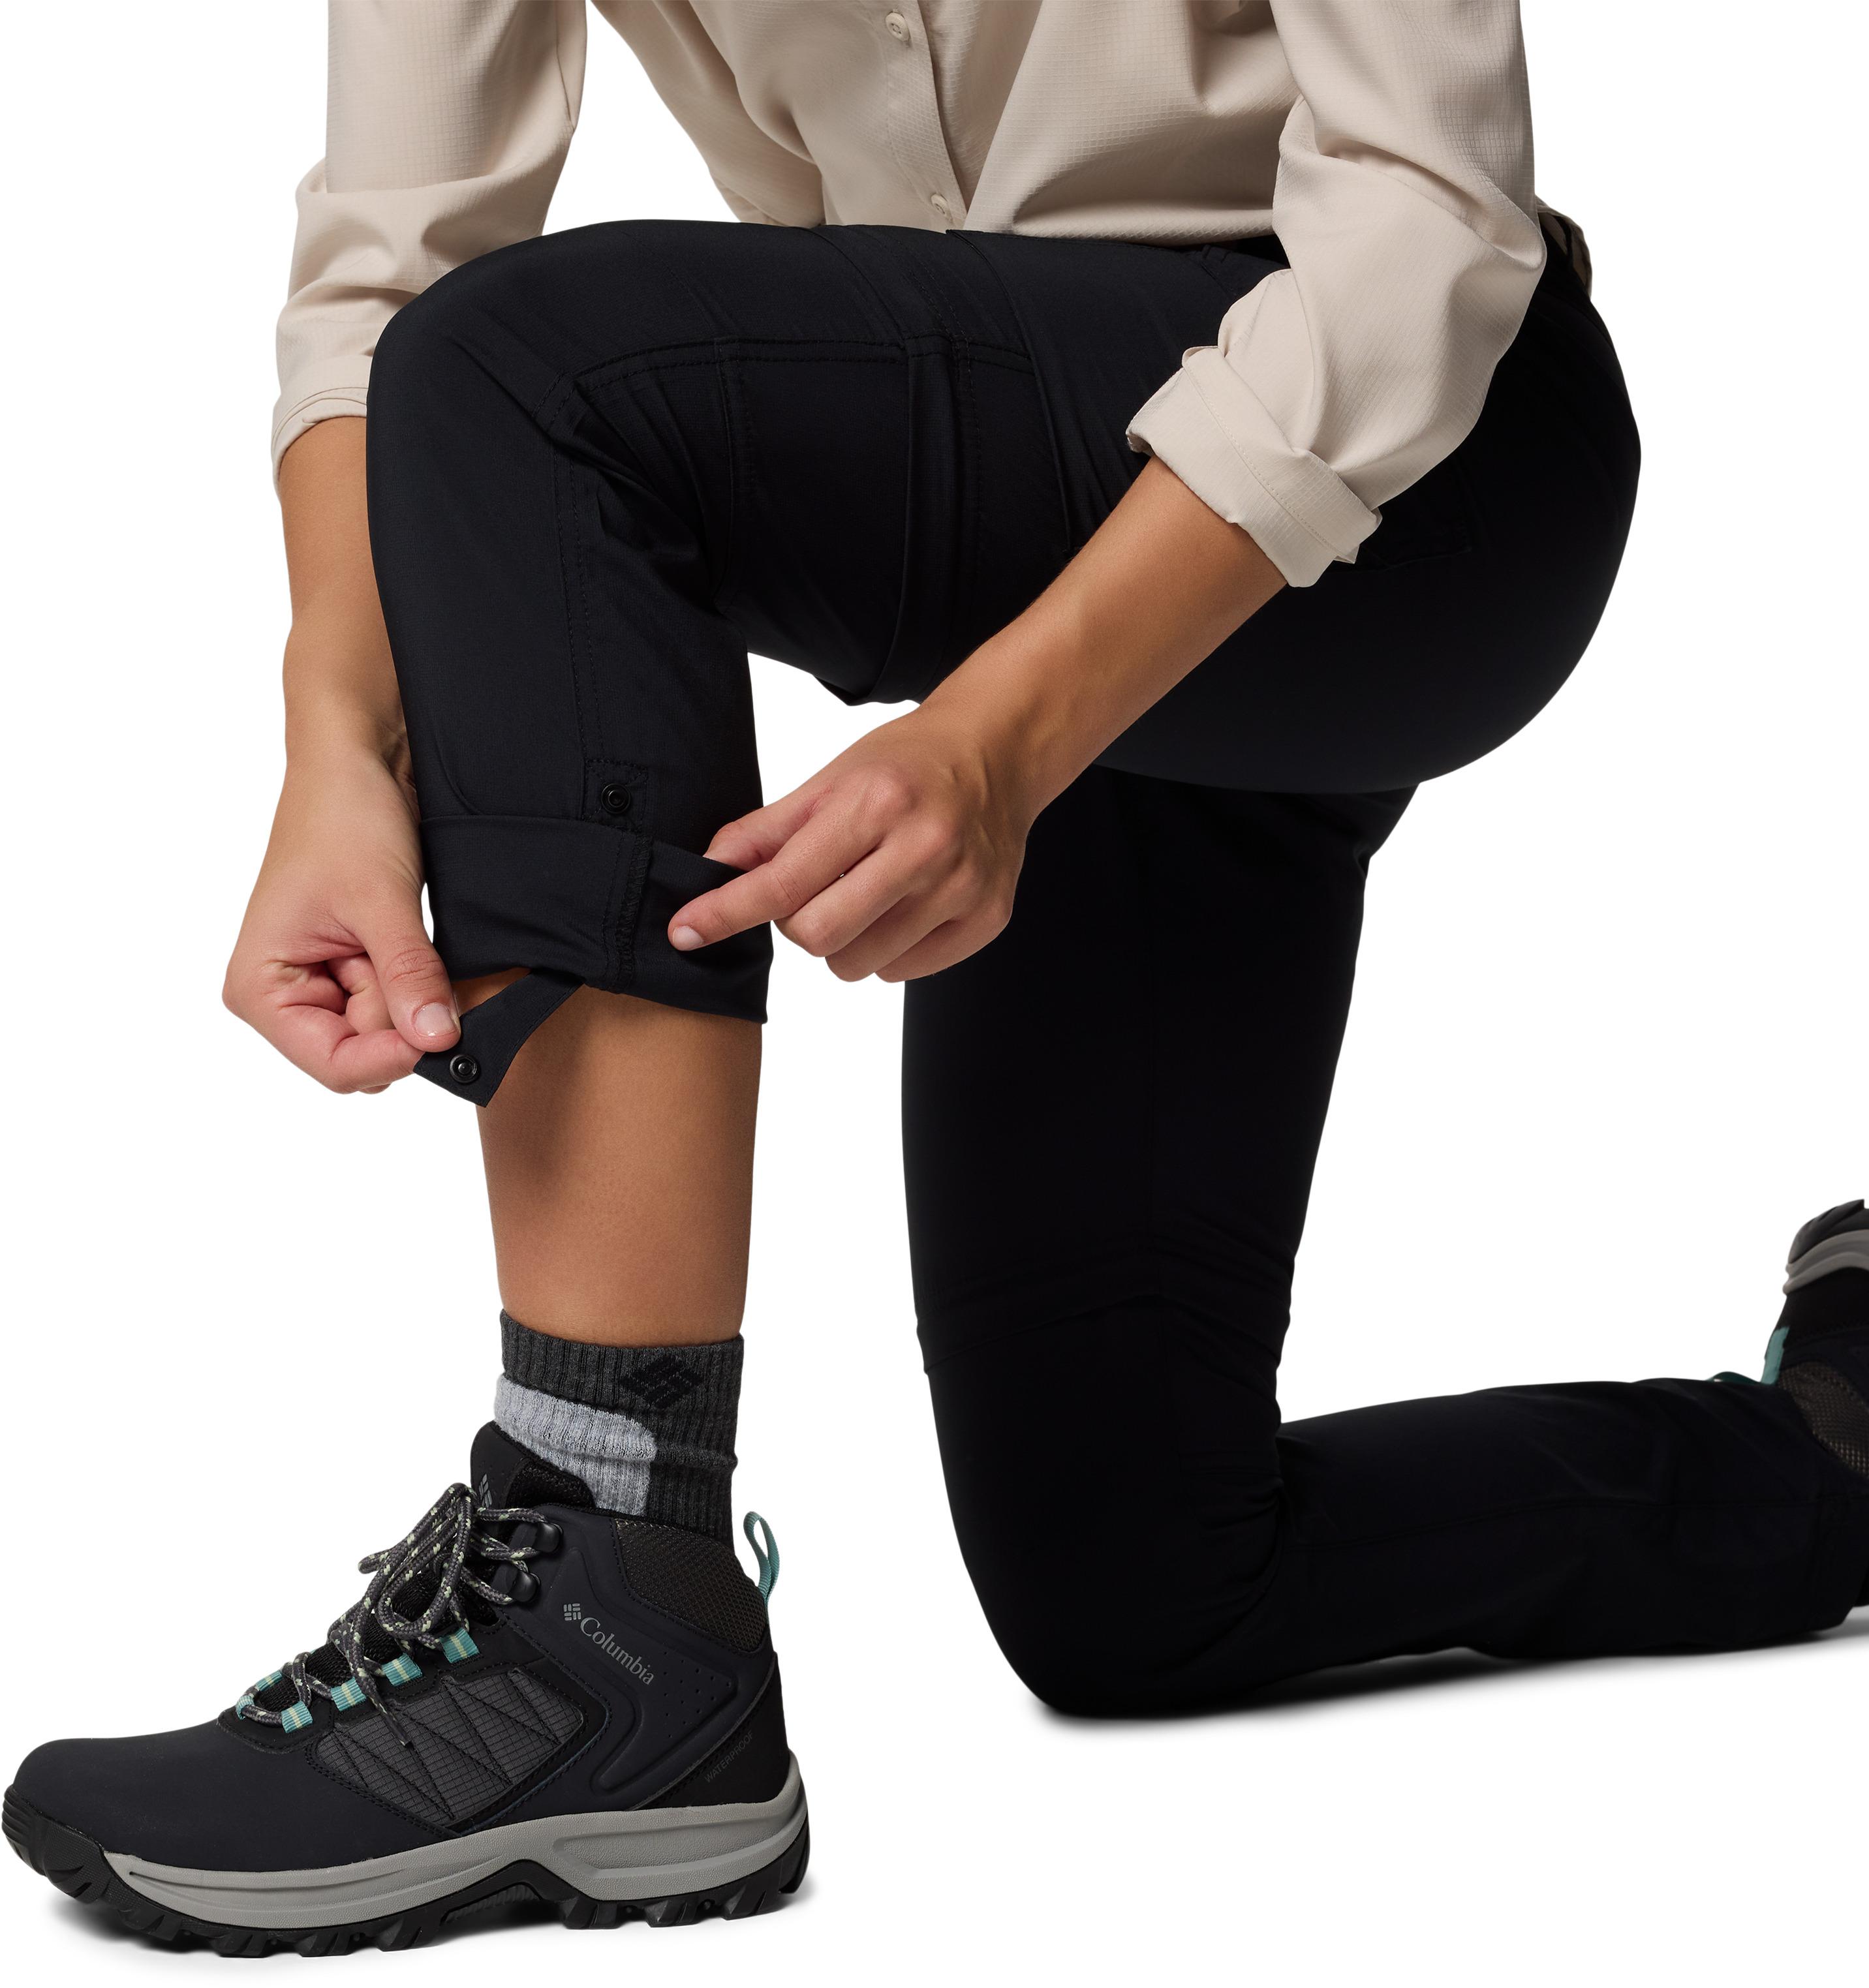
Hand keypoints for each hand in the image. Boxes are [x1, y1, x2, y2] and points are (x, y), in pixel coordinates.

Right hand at [223, 743, 460, 1091]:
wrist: (356, 763)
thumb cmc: (344, 817)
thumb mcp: (382, 901)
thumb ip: (409, 976)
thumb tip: (437, 1041)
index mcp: (261, 989)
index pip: (334, 1066)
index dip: (392, 1056)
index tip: (442, 1029)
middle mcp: (282, 996)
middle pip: (363, 1053)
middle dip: (402, 1017)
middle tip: (415, 955)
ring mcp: (319, 985)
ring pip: (387, 1032)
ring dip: (412, 994)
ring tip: (406, 933)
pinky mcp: (353, 969)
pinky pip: (398, 1002)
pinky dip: (419, 982)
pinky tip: (414, 941)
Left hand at [669, 708, 1037, 982]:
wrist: (998, 755)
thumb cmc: (908, 765)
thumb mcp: (832, 779)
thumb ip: (768, 831)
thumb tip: (708, 868)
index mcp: (878, 804)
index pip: (784, 881)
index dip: (727, 912)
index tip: (685, 932)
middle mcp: (926, 848)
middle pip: (819, 937)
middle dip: (797, 925)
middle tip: (814, 892)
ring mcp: (962, 890)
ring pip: (859, 965)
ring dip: (842, 942)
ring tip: (864, 895)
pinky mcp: (985, 921)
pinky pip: (902, 972)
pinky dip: (885, 950)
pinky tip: (901, 907)